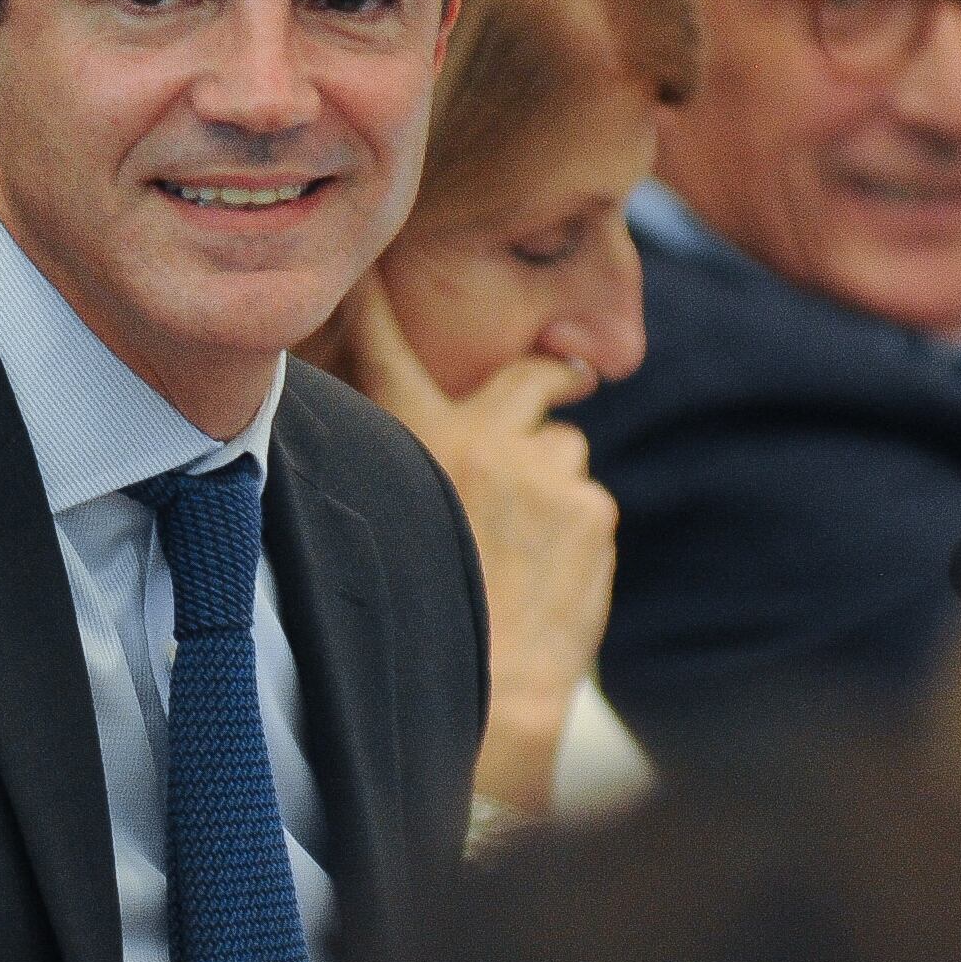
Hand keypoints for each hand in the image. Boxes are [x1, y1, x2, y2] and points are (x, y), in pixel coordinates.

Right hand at [338, 287, 616, 815]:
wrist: (492, 689)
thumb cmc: (432, 620)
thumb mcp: (393, 525)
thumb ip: (421, 472)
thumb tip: (463, 447)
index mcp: (417, 440)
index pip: (384, 349)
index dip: (375, 303)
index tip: (369, 271)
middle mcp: (483, 440)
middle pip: (532, 377)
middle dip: (554, 372)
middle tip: (570, 372)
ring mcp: (546, 469)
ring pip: (565, 453)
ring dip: (556, 484)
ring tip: (527, 550)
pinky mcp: (591, 508)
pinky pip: (587, 502)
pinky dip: (576, 532)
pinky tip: (550, 575)